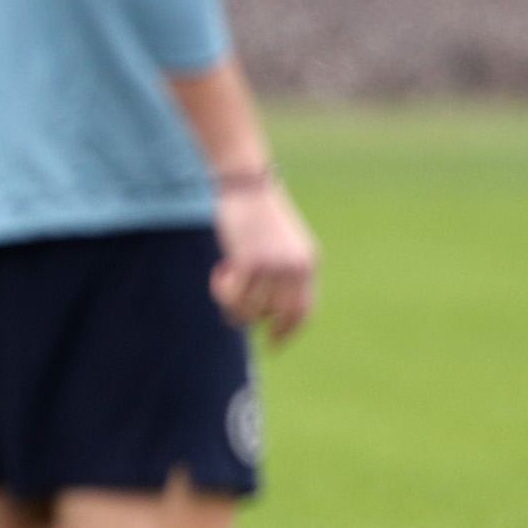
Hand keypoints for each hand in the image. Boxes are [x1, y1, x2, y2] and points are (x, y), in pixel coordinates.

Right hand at [210, 172, 316, 342]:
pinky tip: (219, 272)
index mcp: (308, 262)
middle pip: (276, 315)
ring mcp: (274, 265)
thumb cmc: (257, 211)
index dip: (288, 331)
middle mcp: (295, 267)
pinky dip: (223, 291)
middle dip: (254, 319)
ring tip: (225, 278)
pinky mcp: (249, 261)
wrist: (246, 182)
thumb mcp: (278, 243)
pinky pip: (234, 296)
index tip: (273, 345)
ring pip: (252, 308)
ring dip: (234, 301)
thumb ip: (279, 271)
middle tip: (233, 313)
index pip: (303, 310)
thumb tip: (265, 311)